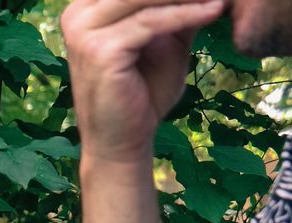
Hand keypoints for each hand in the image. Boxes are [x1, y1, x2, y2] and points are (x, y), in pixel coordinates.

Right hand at [61, 0, 225, 161]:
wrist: (122, 141)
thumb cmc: (141, 93)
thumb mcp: (165, 40)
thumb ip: (176, 8)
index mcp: (87, 8)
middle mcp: (77, 14)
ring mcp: (83, 31)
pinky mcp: (99, 50)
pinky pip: (151, 21)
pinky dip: (187, 13)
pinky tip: (214, 10)